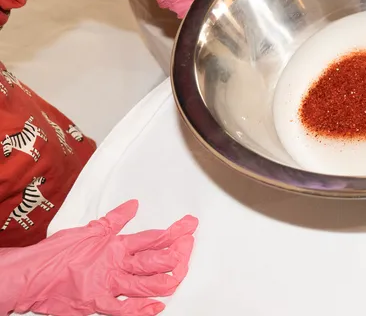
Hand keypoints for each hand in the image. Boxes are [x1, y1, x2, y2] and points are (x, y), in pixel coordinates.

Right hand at [0, 200, 197, 315]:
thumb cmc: (55, 254)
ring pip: (148, 284)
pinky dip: (144, 309)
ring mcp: (109, 285)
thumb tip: (132, 205)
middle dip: (178, 254)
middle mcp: (116, 264)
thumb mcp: (89, 230)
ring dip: (168, 280)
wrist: (30, 276)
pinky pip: (126, 309)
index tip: (189, 226)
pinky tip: (158, 306)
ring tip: (180, 274)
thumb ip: (115, 220)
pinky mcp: (98, 303)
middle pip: (157, 260)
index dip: (175, 232)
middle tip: (188, 247)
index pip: (153, 237)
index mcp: (115, 244)